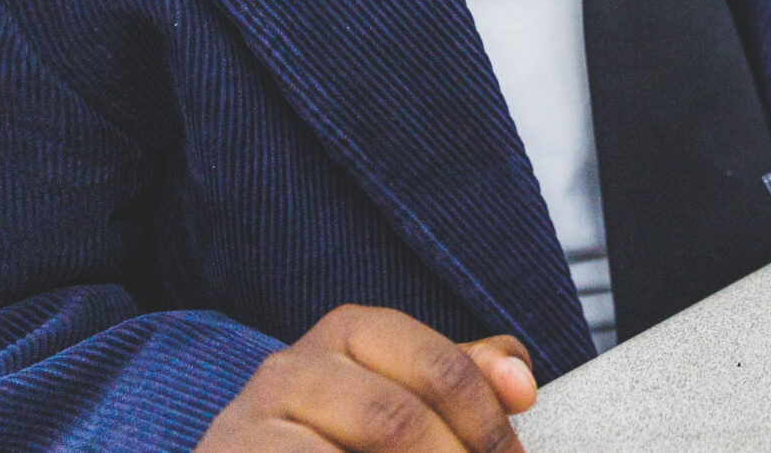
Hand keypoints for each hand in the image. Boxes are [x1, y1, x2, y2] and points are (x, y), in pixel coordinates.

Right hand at [198, 305, 537, 452]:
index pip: (441, 368)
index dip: (486, 424)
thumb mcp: (401, 395)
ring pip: (358, 452)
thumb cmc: (335, 436)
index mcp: (350, 330)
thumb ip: (464, 380)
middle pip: (396, 419)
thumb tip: (521, 384)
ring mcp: (249, 421)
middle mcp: (292, 365)